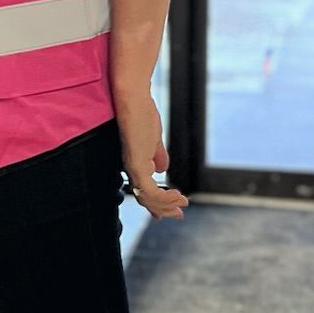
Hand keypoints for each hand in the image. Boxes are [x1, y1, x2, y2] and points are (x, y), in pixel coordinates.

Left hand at [115, 89, 188, 220]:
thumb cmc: (140, 113)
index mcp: (134, 162)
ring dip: (167, 204)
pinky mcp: (136, 164)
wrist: (132, 98)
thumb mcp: (153, 138)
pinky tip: (177, 194)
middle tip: (179, 214)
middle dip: (164, 209)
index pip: (143, 190)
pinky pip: (150, 190)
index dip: (157, 203)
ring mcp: (132, 167)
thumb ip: (157, 154)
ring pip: (148, 198)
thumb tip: (162, 168)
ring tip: (182, 203)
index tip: (172, 210)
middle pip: (145, 199)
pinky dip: (164, 197)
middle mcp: (131, 167)